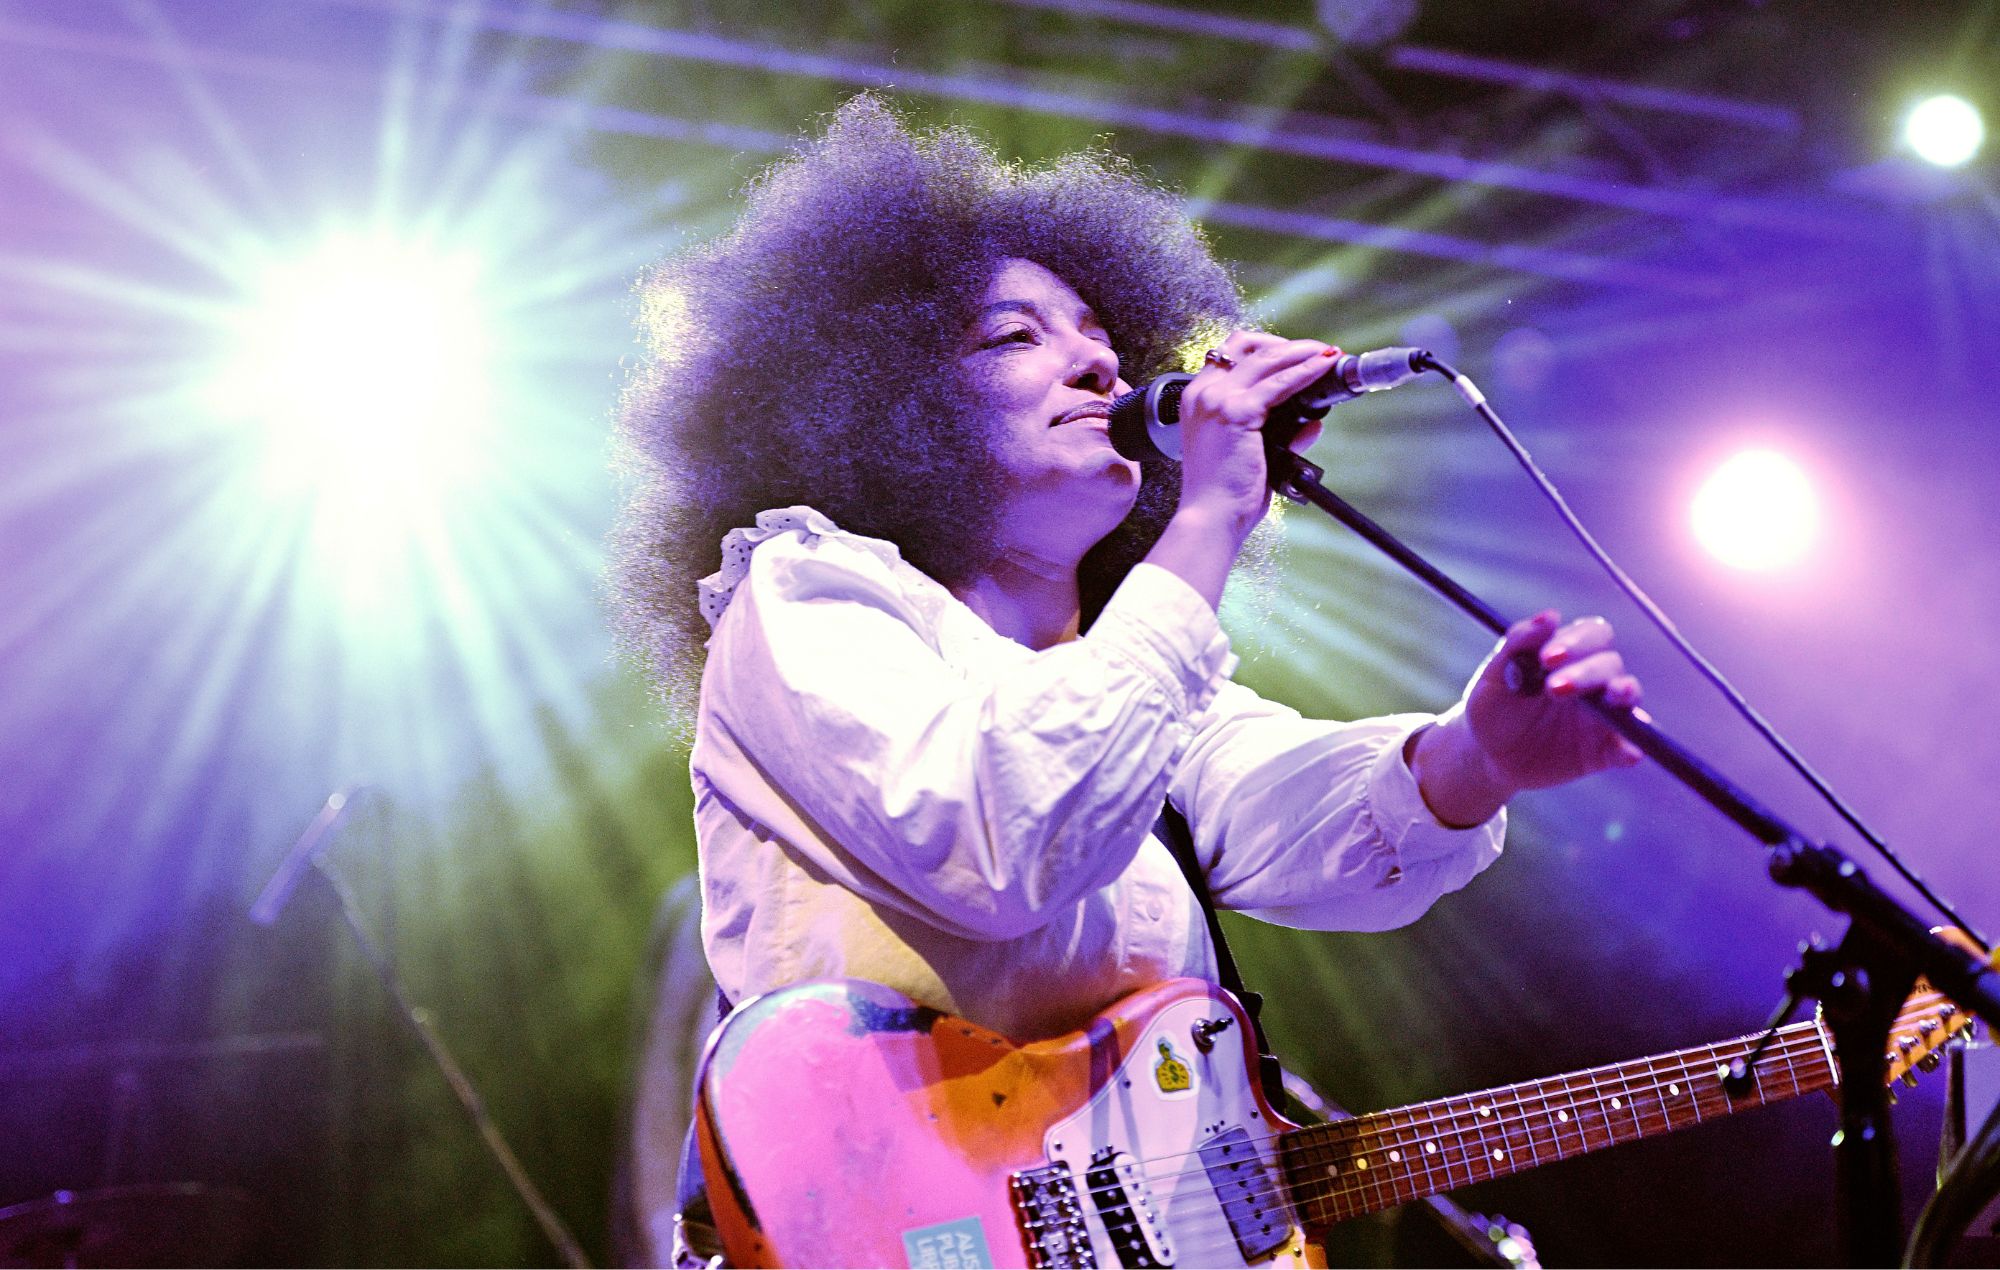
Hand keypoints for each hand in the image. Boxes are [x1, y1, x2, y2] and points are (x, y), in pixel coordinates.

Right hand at [1171, 332, 1336, 544]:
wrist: (1211, 517)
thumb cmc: (1224, 493)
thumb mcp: (1249, 453)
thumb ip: (1276, 434)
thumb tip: (1310, 424)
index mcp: (1198, 399)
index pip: (1229, 354)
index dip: (1264, 347)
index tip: (1292, 353)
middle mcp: (1203, 393)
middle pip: (1246, 344)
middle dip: (1285, 344)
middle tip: (1315, 350)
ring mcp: (1218, 400)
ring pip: (1266, 358)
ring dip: (1301, 351)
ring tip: (1327, 354)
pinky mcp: (1238, 412)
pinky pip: (1281, 383)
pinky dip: (1306, 372)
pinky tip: (1323, 369)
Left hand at [1411, 611, 1643, 826]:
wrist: (1485, 757)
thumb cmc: (1492, 709)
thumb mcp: (1494, 676)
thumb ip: (1518, 643)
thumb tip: (1550, 616)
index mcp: (1569, 656)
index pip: (1591, 635)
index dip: (1575, 642)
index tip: (1546, 658)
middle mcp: (1593, 681)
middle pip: (1610, 663)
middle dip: (1586, 672)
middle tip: (1553, 688)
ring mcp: (1602, 716)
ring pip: (1628, 696)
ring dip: (1624, 692)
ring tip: (1615, 693)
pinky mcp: (1604, 752)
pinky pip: (1626, 748)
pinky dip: (1631, 749)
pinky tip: (1629, 753)